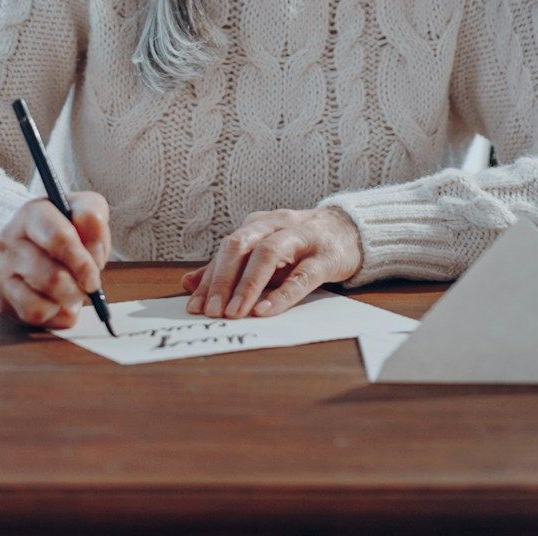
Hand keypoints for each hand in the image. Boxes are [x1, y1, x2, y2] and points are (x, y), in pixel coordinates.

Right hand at [0, 192, 109, 328]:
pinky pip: (33, 316)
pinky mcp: (2, 297)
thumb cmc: (70, 226)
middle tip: (88, 286)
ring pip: (39, 302)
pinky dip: (54, 314)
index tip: (94, 277)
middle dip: (77, 287)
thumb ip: (93, 216)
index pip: (58, 238)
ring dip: (65, 302)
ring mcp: (1, 270)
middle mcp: (9, 240)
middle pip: (51, 277)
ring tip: (72, 291)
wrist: (44, 243)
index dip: (82, 262)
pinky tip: (58, 301)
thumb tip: (92, 239)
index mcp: (31, 213)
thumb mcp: (86, 209)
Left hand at [182, 207, 362, 318]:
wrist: (350, 231)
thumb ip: (228, 268)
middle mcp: (276, 225)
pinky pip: (302, 275)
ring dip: (248, 284)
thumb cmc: (299, 245)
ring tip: (234, 313)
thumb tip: (187, 284)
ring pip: (270, 254)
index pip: (226, 251)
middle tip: (211, 311)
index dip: (208, 279)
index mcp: (257, 225)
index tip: (193, 306)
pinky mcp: (326, 256)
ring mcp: (302, 238)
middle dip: (223, 279)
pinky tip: (265, 310)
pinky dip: (282, 294)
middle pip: (241, 245)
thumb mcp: (262, 252)